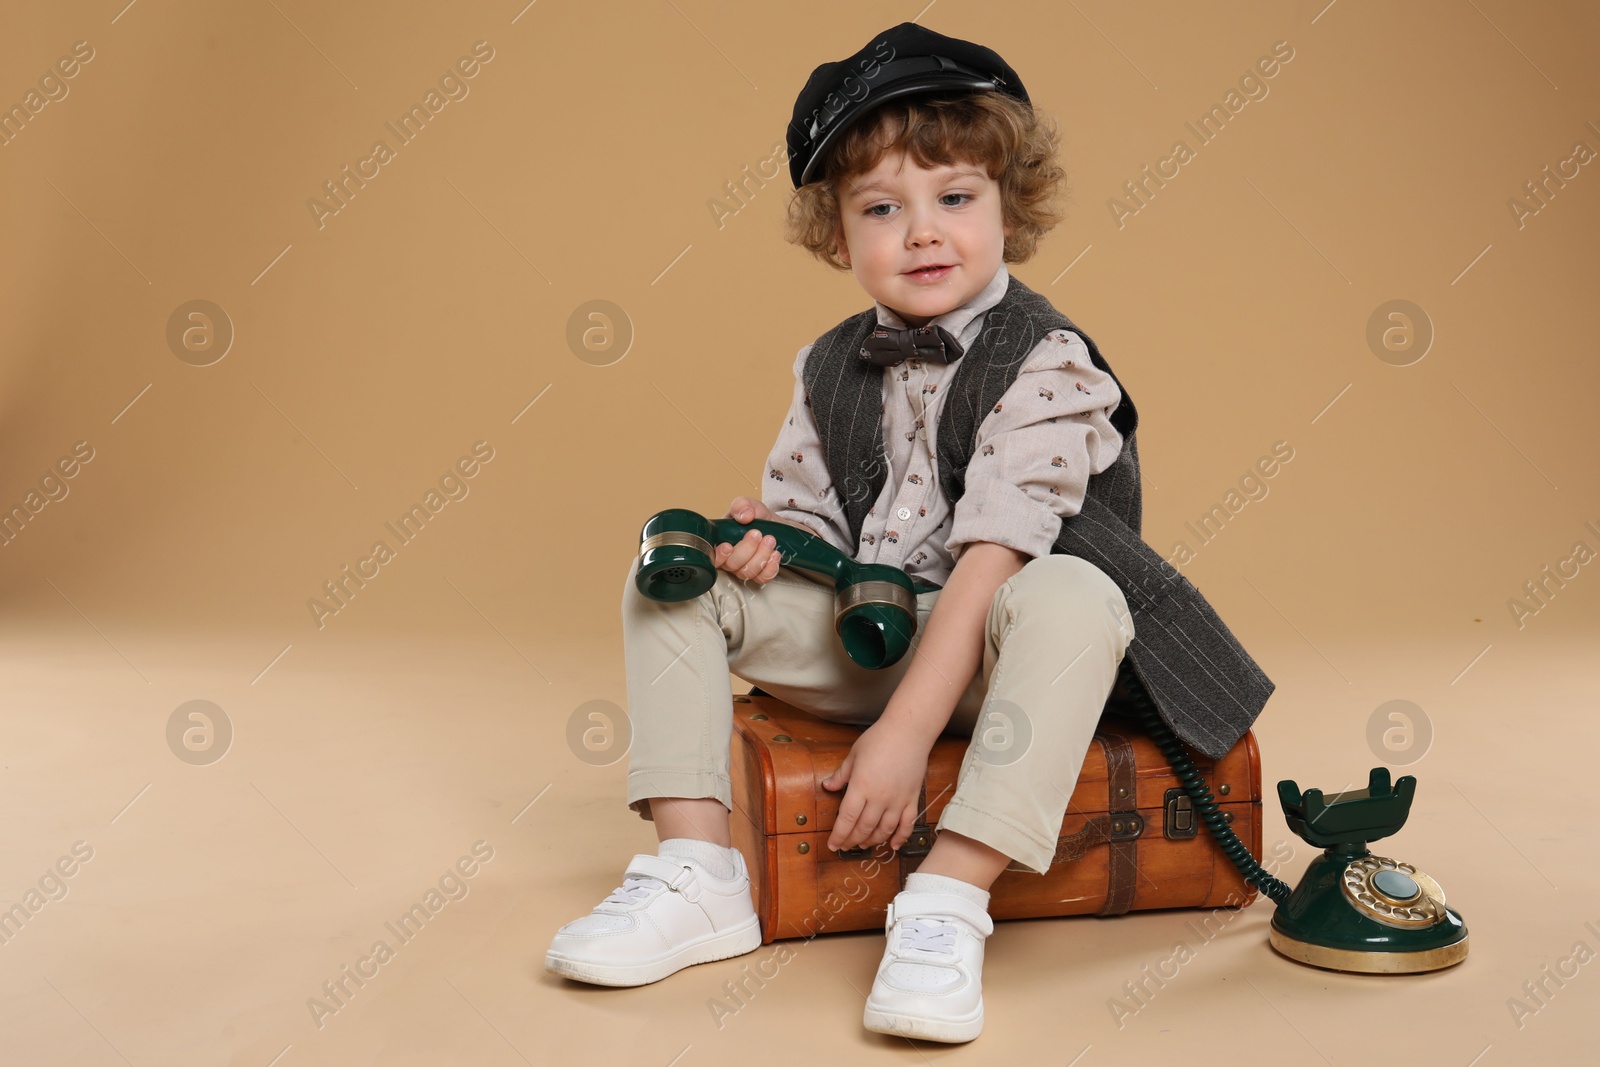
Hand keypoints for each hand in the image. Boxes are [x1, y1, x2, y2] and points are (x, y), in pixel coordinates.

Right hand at [716, 496, 782, 583]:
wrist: (777, 526)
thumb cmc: (758, 518)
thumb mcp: (750, 505)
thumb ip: (742, 504)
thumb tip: (743, 516)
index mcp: (721, 541)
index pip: (712, 556)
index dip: (718, 555)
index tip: (728, 546)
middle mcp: (730, 557)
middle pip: (731, 565)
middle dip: (746, 549)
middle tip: (757, 534)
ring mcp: (744, 567)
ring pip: (747, 572)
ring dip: (761, 556)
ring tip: (770, 540)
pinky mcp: (759, 573)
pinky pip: (762, 578)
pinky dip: (770, 568)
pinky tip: (775, 555)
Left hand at [822, 719, 932, 852]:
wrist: (908, 731)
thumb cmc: (879, 738)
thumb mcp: (854, 754)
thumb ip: (841, 774)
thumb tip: (828, 786)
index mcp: (861, 786)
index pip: (847, 819)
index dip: (839, 835)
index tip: (833, 845)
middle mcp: (879, 798)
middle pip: (864, 828)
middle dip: (852, 841)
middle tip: (845, 846)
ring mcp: (897, 800)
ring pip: (884, 830)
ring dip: (872, 841)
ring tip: (863, 844)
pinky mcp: (912, 799)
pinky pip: (907, 824)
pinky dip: (900, 838)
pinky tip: (893, 846)